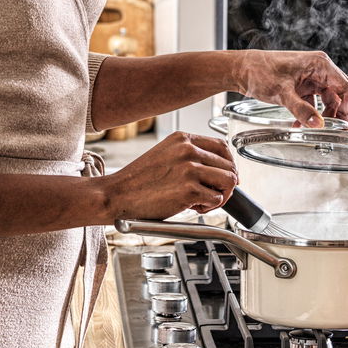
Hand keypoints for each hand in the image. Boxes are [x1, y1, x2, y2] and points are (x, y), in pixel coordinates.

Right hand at [102, 132, 237, 219]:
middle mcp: (187, 150)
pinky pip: (217, 199)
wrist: (117, 195)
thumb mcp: (165, 155)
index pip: (222, 146)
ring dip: (220, 195)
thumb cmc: (137, 181)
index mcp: (182, 139)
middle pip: (230, 165)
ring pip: (229, 181)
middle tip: (210, 194)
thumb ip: (189, 156)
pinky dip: (209, 207)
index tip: (226, 176)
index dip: (229, 164)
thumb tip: (218, 169)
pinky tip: (192, 207)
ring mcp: (189, 169)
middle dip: (225, 184)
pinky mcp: (190, 189)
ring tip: (201, 201)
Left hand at [232, 50, 347, 126]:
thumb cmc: (259, 71)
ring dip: (323, 117)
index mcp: (320, 65)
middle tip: (334, 132)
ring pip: (328, 101)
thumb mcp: (281, 92)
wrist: (240, 69)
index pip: (346, 89)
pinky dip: (311, 115)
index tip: (346, 128)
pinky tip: (300, 125)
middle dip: (338, 114)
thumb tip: (318, 124)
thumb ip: (301, 110)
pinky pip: (314, 103)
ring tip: (313, 129)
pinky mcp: (302, 86)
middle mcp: (319, 70)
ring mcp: (311, 77)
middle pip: (341, 95)